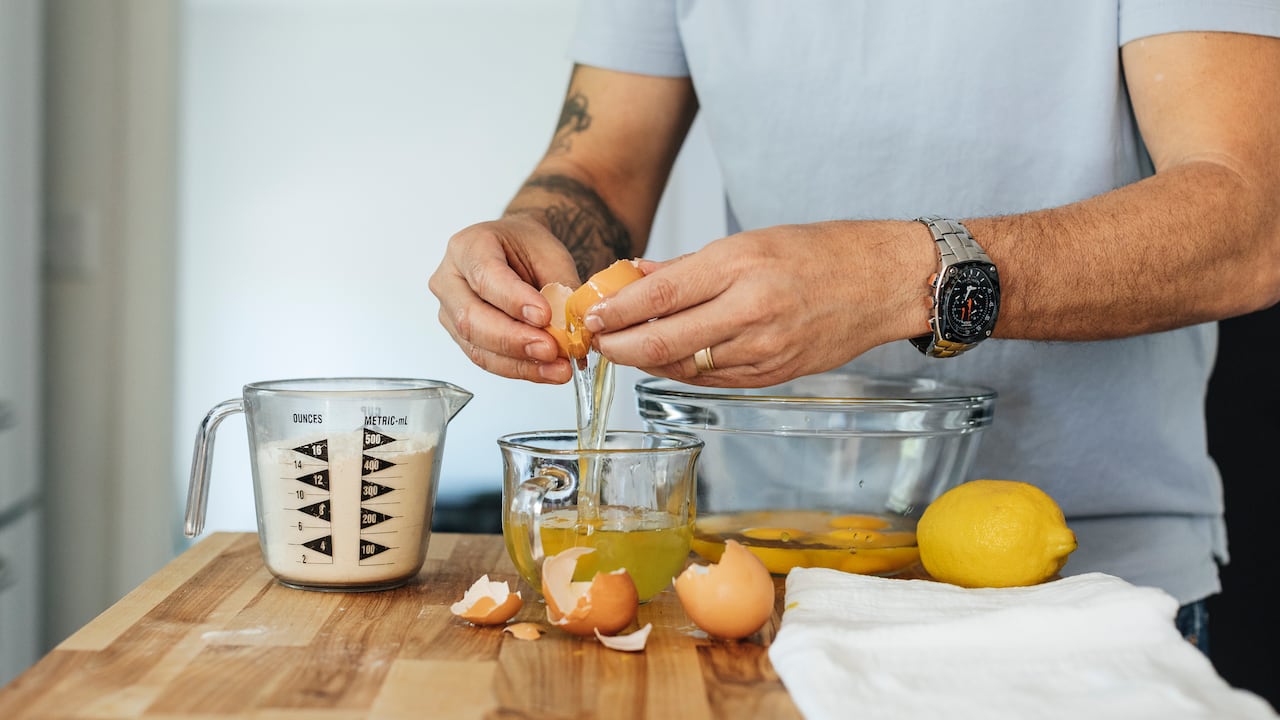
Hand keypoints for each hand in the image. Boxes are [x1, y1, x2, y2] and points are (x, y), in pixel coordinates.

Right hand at [429, 214, 580, 383]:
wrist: (514, 251)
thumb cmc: (526, 247)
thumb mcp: (550, 255)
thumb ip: (560, 288)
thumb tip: (571, 326)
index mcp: (468, 246)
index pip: (485, 277)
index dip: (514, 300)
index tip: (544, 316)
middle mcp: (450, 279)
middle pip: (471, 318)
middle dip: (514, 340)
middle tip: (550, 348)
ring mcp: (450, 311)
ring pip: (477, 346)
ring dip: (520, 363)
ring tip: (556, 367)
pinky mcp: (461, 337)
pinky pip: (486, 359)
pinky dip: (519, 369)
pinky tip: (546, 370)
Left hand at [583, 221, 932, 386]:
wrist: (884, 282)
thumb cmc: (821, 252)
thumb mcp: (751, 242)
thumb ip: (690, 266)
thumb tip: (635, 276)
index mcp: (741, 265)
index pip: (661, 294)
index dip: (618, 311)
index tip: (593, 316)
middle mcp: (751, 310)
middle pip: (665, 340)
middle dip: (621, 347)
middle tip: (598, 344)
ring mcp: (764, 348)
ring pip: (685, 366)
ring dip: (650, 360)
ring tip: (627, 349)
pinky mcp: (774, 373)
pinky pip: (714, 378)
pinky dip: (684, 370)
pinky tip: (668, 360)